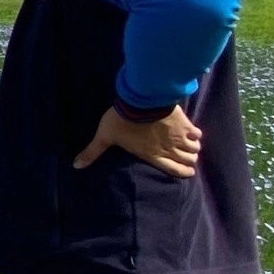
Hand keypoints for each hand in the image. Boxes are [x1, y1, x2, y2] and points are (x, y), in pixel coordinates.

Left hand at [75, 105, 201, 177]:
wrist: (139, 101)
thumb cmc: (121, 120)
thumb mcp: (104, 137)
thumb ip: (93, 152)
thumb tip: (76, 165)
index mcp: (152, 155)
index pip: (174, 170)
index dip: (183, 172)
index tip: (188, 172)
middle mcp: (169, 149)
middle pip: (188, 160)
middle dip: (189, 159)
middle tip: (187, 156)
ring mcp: (178, 136)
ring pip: (194, 148)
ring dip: (193, 148)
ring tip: (191, 145)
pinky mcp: (184, 123)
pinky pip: (197, 133)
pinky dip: (196, 134)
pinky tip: (192, 132)